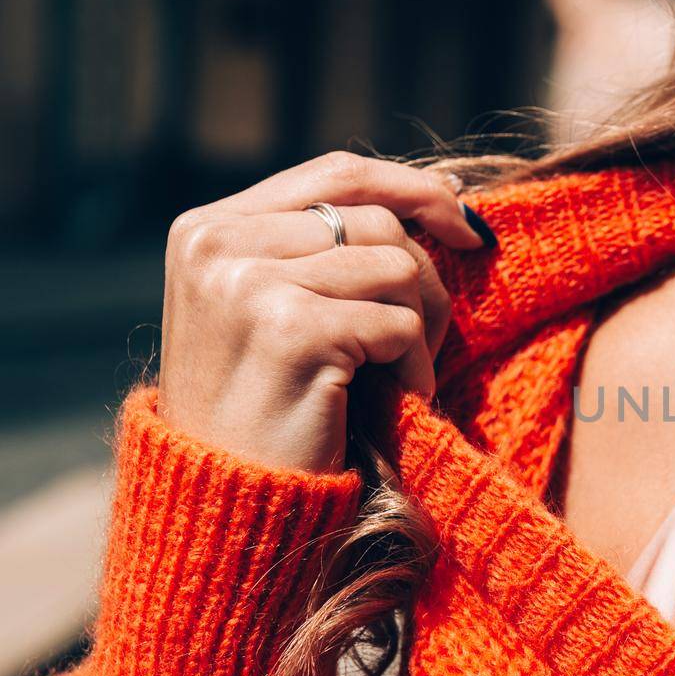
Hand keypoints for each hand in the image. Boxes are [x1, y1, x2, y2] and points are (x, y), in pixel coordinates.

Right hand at [156, 151, 487, 473]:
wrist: (229, 501)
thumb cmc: (270, 404)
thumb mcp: (277, 304)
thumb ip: (329, 244)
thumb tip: (445, 189)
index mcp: (209, 227)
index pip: (337, 174)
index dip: (413, 188)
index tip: (463, 223)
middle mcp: (219, 245)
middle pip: (377, 220)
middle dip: (426, 275)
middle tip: (427, 336)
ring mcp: (249, 284)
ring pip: (396, 267)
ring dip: (421, 328)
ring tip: (396, 374)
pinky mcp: (291, 331)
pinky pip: (400, 324)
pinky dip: (413, 367)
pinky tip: (391, 400)